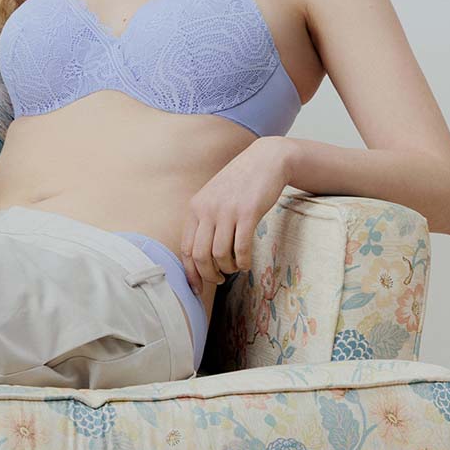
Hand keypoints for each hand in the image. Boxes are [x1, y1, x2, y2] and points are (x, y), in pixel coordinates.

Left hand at [178, 137, 292, 294]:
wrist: (265, 161)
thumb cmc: (239, 185)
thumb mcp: (213, 198)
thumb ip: (205, 221)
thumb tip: (201, 256)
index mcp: (194, 208)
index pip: (185, 249)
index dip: (190, 272)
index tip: (196, 288)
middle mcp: (206, 210)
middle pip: (200, 256)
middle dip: (208, 275)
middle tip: (218, 280)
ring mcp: (226, 211)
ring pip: (220, 254)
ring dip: (228, 268)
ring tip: (234, 268)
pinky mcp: (247, 213)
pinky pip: (241, 247)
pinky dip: (243, 261)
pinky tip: (246, 262)